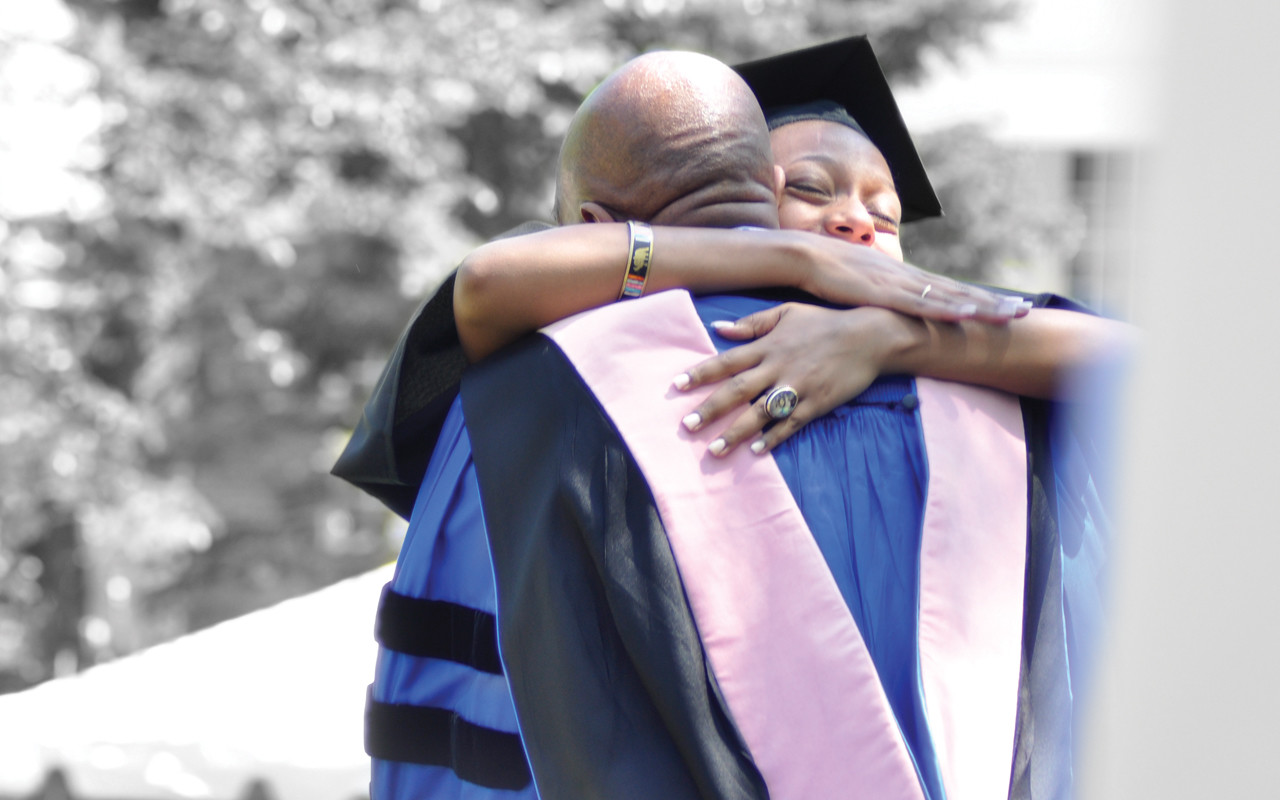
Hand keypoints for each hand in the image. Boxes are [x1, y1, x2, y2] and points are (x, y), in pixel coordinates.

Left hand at [675, 303, 920, 455]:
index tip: (678, 385)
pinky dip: (773, 438)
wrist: (869, 337)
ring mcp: (798, 387)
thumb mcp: (787, 313)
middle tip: (687, 425)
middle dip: (711, 409)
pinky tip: (756, 451)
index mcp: (768, 345)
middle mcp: (778, 367)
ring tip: (714, 450)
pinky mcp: (816, 404)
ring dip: (736, 432)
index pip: (727, 360)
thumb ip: (752, 324)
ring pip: (761, 413)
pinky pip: (791, 425)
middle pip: (738, 390)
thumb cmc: (825, 323)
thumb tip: (718, 327)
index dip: (701, 373)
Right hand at [799, 235, 1029, 323]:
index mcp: (902, 276)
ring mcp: (897, 282)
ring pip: (948, 297)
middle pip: (958, 291)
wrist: (802, 254)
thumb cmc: (824, 271)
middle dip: (993, 302)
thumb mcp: (857, 285)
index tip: (1004, 304)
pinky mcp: (882, 292)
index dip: (977, 298)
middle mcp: (907, 276)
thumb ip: (874, 293)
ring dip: (982, 307)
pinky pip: (920, 304)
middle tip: (1026, 310)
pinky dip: (946, 309)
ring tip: (1012, 315)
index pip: (948, 288)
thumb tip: (883, 306)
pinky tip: (968, 315)